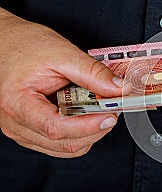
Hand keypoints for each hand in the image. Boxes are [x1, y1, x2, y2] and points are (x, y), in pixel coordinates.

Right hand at [0, 11, 128, 157]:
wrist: (4, 43)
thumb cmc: (23, 45)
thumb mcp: (61, 52)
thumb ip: (92, 73)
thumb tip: (119, 89)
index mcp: (17, 103)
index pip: (56, 128)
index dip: (88, 125)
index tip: (110, 115)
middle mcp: (15, 123)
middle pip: (65, 143)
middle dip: (96, 129)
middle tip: (113, 108)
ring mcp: (22, 130)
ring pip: (66, 148)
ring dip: (90, 133)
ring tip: (101, 110)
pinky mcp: (30, 131)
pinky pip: (61, 145)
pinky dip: (80, 133)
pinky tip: (87, 116)